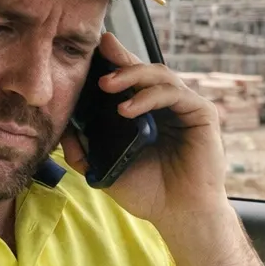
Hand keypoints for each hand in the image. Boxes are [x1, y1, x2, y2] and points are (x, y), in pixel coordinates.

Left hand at [60, 32, 226, 230]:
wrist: (178, 215)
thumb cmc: (148, 193)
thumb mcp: (105, 169)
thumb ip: (83, 150)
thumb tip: (61, 127)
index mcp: (147, 113)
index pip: (130, 80)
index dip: (113, 62)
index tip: (92, 50)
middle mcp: (167, 106)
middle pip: (144, 70)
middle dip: (120, 60)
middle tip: (98, 55)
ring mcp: (186, 108)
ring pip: (160, 75)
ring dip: (132, 75)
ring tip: (106, 86)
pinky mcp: (202, 113)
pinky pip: (175, 93)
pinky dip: (149, 96)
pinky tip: (127, 108)